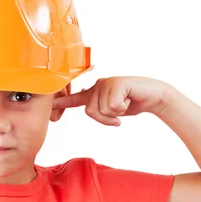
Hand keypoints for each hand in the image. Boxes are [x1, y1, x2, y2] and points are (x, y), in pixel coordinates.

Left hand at [52, 76, 168, 126]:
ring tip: (124, 105)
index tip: (46, 105)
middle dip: (105, 119)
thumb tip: (89, 110)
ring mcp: (106, 82)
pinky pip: (112, 106)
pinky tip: (128, 100)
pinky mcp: (116, 83)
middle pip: (90, 111)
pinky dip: (122, 108)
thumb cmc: (131, 103)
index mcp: (93, 92)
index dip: (59, 102)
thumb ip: (99, 111)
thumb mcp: (111, 111)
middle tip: (118, 115)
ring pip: (101, 110)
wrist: (154, 97)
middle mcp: (97, 85)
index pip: (73, 99)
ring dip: (114, 114)